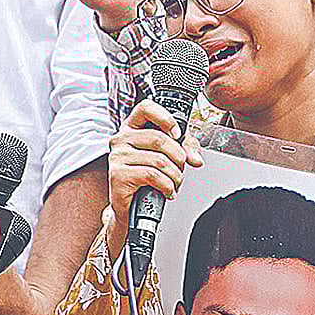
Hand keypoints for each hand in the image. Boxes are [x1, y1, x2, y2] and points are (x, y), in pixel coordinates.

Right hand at [105, 99, 202, 255]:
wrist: (129, 207)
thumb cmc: (145, 179)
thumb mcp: (166, 158)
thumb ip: (184, 150)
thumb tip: (196, 158)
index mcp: (132, 129)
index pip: (145, 108)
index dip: (165, 118)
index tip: (177, 133)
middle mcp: (121, 139)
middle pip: (159, 138)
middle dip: (178, 157)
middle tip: (181, 168)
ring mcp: (118, 157)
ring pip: (159, 160)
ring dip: (175, 175)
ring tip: (175, 183)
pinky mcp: (118, 175)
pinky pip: (152, 175)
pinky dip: (167, 185)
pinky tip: (167, 190)